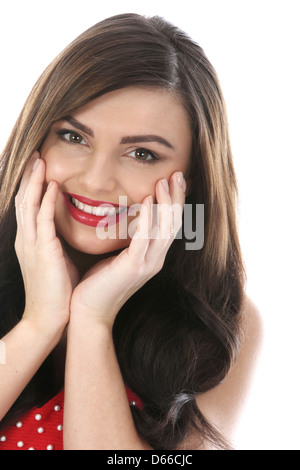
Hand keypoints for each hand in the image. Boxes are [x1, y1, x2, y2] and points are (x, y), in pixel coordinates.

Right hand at [14, 153, 78, 335]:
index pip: (29, 207)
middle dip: (29, 176)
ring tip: (39, 159)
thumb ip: (57, 242)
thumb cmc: (57, 292)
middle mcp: (27, 239)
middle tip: (35, 154)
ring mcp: (32, 245)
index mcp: (31, 242)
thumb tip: (67, 230)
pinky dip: (46, 200)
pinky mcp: (43, 251)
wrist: (49, 318)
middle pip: (24, 199)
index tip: (40, 167)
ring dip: (34, 181)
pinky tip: (53, 185)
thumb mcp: (56, 261)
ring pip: (29, 205)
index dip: (33, 185)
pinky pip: (42, 220)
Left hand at [70, 172, 185, 326]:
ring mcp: (147, 264)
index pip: (170, 225)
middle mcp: (155, 260)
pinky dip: (147, 218)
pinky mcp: (133, 267)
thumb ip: (127, 239)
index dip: (174, 202)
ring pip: (165, 229)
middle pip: (174, 224)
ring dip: (166, 203)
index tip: (173, 180)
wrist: (89, 312)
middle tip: (177, 174)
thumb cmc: (99, 283)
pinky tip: (147, 200)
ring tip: (165, 181)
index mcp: (152, 257)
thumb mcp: (117, 257)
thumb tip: (127, 216)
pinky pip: (144, 238)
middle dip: (176, 198)